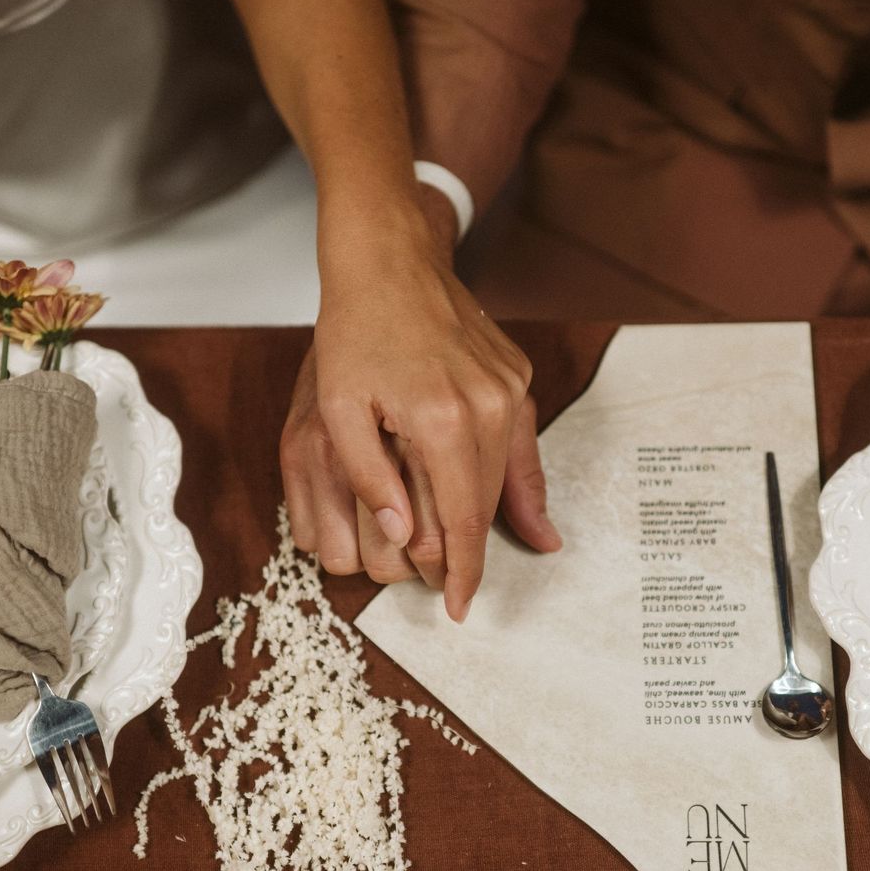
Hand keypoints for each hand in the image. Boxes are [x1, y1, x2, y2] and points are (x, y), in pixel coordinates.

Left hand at [281, 226, 559, 619]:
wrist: (390, 262)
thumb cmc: (355, 332)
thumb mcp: (339, 408)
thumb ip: (369, 475)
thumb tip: (401, 534)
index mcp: (442, 419)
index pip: (460, 517)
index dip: (460, 570)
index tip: (458, 608)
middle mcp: (488, 406)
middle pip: (486, 503)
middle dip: (471, 553)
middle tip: (453, 593)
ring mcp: (508, 389)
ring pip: (505, 477)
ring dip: (489, 522)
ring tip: (473, 565)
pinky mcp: (515, 377)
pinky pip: (518, 445)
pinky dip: (517, 484)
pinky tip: (531, 523)